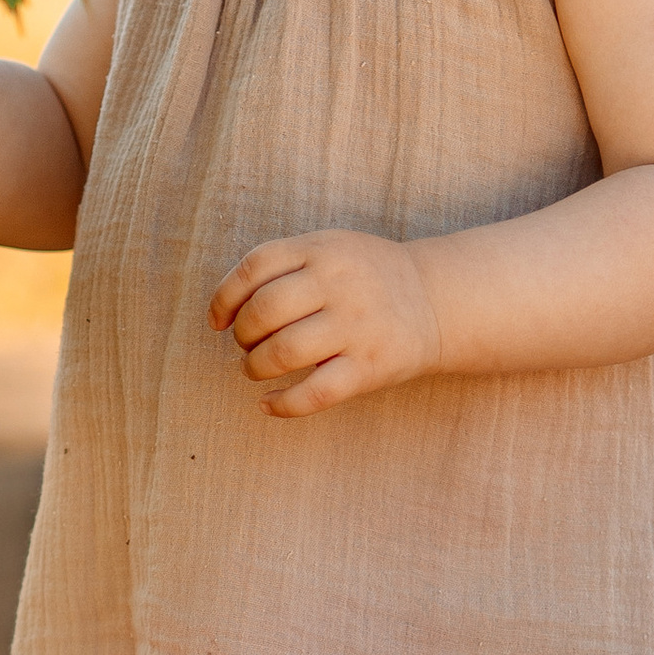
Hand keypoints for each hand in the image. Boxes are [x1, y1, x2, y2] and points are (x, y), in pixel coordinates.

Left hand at [208, 230, 442, 414]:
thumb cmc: (365, 277)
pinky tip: (268, 404)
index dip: (224, 298)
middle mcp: (338, 284)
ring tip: (257, 369)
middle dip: (242, 335)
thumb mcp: (329, 249)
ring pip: (282, 353)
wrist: (435, 300)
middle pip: (263, 311)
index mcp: (322, 249)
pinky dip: (282, 405)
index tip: (218, 321)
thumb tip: (223, 311)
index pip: (254, 267)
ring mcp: (355, 326)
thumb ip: (282, 266)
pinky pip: (314, 394)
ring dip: (255, 367)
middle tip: (248, 344)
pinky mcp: (368, 367)